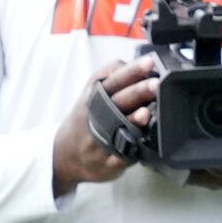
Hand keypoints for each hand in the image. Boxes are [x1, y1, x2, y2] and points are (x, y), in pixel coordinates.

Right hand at [53, 58, 158, 194]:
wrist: (65, 154)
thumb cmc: (87, 116)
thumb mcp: (92, 92)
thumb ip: (112, 76)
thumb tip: (143, 64)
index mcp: (95, 96)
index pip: (114, 79)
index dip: (132, 70)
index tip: (150, 62)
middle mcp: (97, 116)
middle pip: (119, 101)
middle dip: (137, 92)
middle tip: (156, 84)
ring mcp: (101, 139)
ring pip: (118, 128)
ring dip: (133, 120)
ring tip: (146, 112)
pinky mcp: (108, 160)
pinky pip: (120, 155)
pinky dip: (129, 149)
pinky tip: (140, 143)